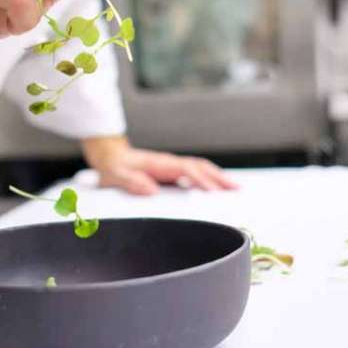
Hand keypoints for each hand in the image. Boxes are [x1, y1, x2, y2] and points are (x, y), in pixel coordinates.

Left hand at [81, 136, 238, 195]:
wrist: (111, 157)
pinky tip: (216, 188)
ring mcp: (172, 166)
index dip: (200, 180)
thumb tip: (150, 190)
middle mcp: (170, 163)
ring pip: (200, 169)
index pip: (186, 170)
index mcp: (160, 163)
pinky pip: (195, 173)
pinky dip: (209, 179)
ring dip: (218, 177)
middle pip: (200, 167)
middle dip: (219, 177)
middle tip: (236, 189)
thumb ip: (131, 181)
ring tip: (234, 189)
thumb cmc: (114, 167)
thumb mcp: (116, 175)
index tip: (213, 191)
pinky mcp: (172, 172)